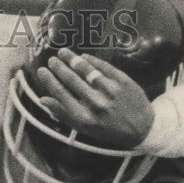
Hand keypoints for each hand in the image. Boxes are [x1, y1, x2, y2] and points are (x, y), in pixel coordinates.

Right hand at [34, 48, 154, 148]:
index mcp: (84, 117)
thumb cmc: (109, 130)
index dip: (49, 80)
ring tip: (63, 52)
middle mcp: (96, 104)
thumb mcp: (84, 129)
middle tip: (51, 59)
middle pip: (72, 80)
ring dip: (72, 59)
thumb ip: (63, 114)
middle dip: (59, 67)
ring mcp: (110, 91)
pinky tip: (83, 56)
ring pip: (86, 70)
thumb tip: (43, 100)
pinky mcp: (123, 81)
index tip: (41, 70)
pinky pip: (103, 67)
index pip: (61, 94)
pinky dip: (91, 60)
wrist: (142, 128)